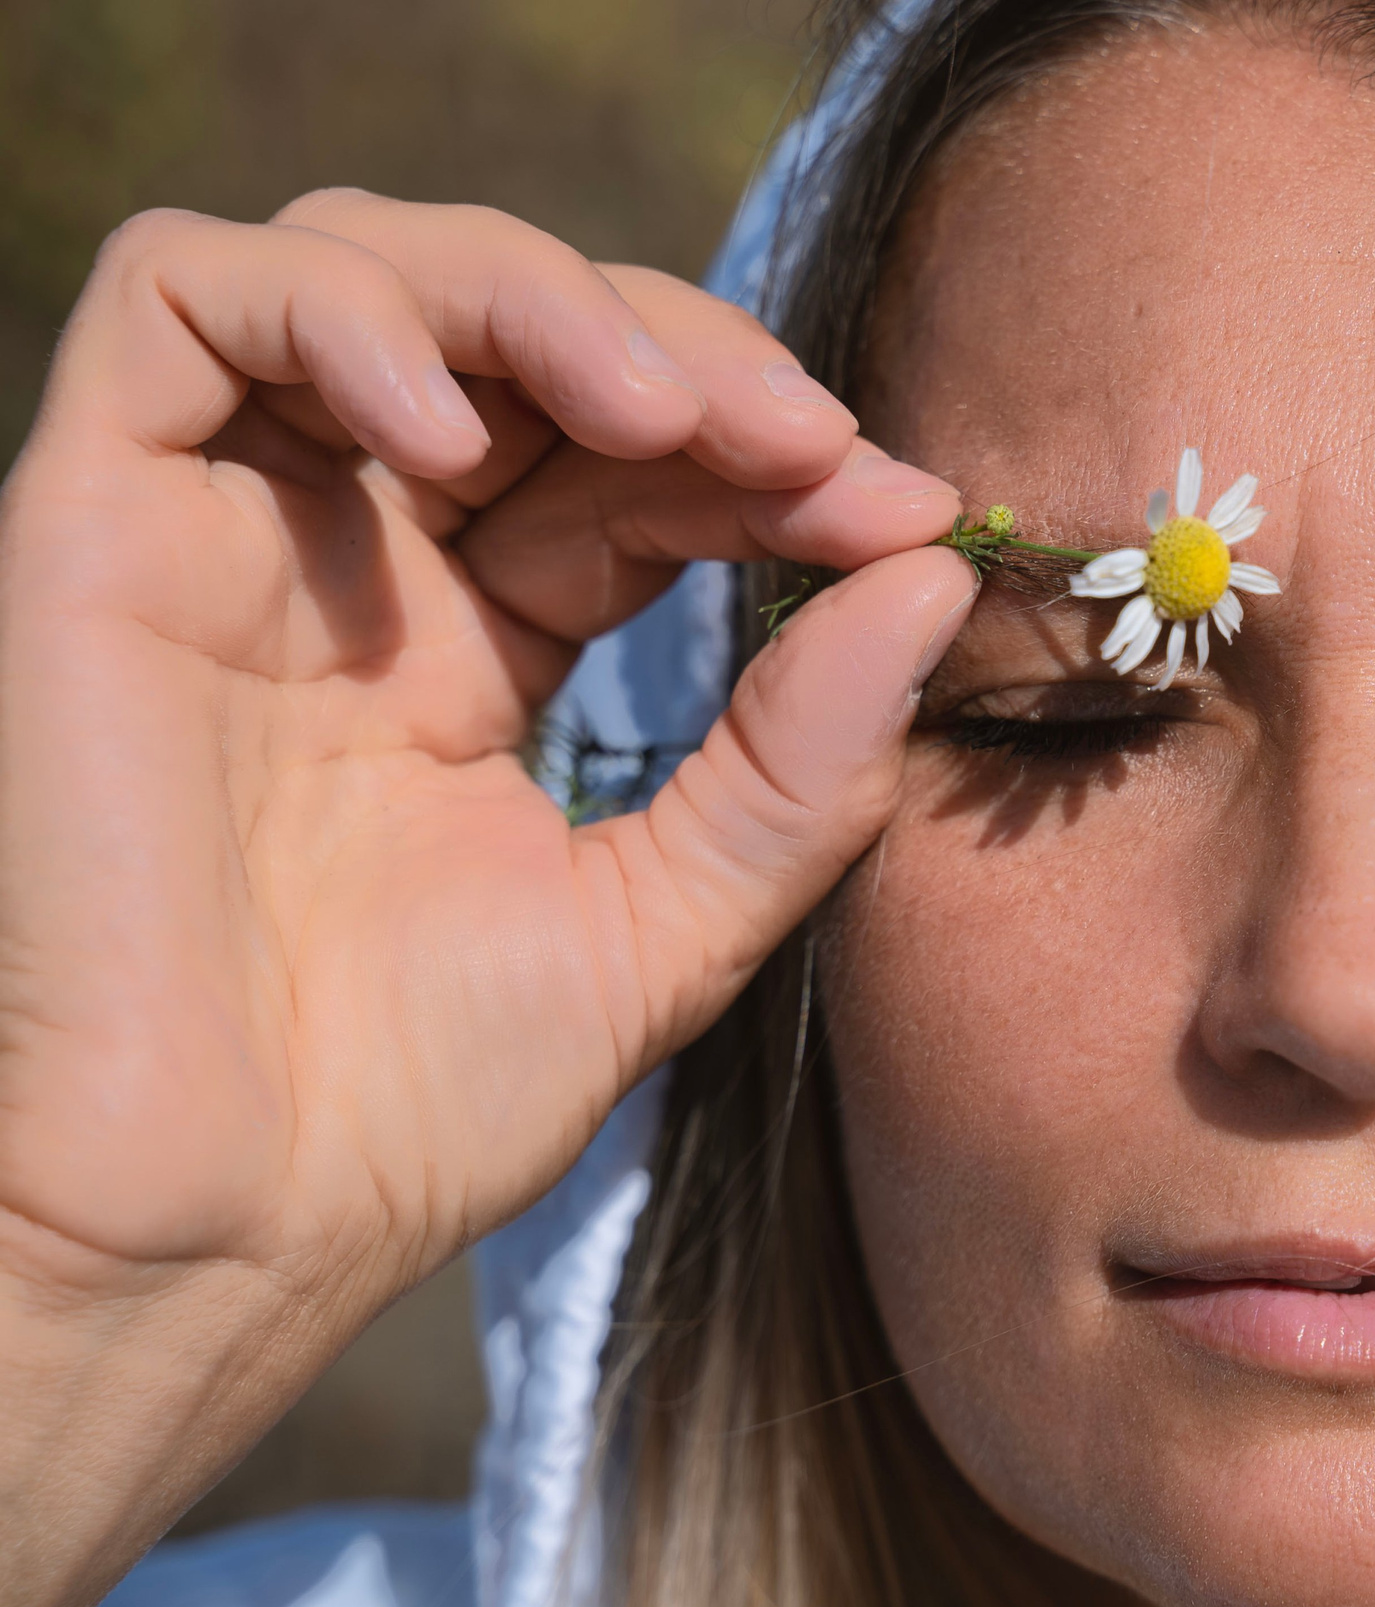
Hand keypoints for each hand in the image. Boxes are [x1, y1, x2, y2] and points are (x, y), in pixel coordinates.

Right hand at [0, 190, 971, 1606]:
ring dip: (538, 299)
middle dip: (691, 357)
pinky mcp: (98, 522)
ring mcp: (232, 533)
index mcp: (485, 644)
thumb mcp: (671, 922)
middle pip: (528, 337)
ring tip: (661, 418)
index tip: (905, 513)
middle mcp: (360, 563)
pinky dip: (338, 311)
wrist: (217, 1228)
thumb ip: (801, 760)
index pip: (643, 464)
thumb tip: (933, 584)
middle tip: (806, 446)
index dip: (778, 456)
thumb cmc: (417, 1106)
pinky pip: (178, 300)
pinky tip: (458, 441)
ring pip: (366, 266)